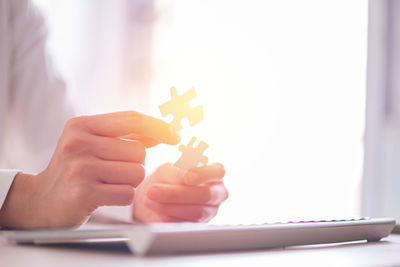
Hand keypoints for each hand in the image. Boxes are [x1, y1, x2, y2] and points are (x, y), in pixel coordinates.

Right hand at [0, 111, 179, 228]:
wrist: (41, 200)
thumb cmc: (74, 168)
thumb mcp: (92, 143)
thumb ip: (125, 135)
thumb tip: (163, 131)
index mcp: (81, 125)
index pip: (131, 119)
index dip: (158, 126)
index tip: (174, 136)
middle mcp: (79, 143)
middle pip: (139, 151)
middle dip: (134, 164)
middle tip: (112, 170)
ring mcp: (80, 169)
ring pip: (137, 173)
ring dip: (129, 181)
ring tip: (106, 182)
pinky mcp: (84, 194)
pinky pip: (128, 193)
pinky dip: (122, 196)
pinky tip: (103, 195)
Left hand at [133, 163, 227, 222]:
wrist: (155, 196)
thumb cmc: (167, 177)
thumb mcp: (168, 168)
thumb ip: (173, 169)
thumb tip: (175, 174)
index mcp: (214, 172)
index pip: (217, 171)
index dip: (203, 174)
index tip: (186, 176)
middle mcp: (216, 192)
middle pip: (205, 194)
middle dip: (177, 193)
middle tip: (154, 191)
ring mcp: (210, 210)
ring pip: (196, 211)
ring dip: (170, 206)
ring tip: (150, 201)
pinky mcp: (199, 225)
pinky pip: (187, 223)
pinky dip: (169, 217)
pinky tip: (156, 211)